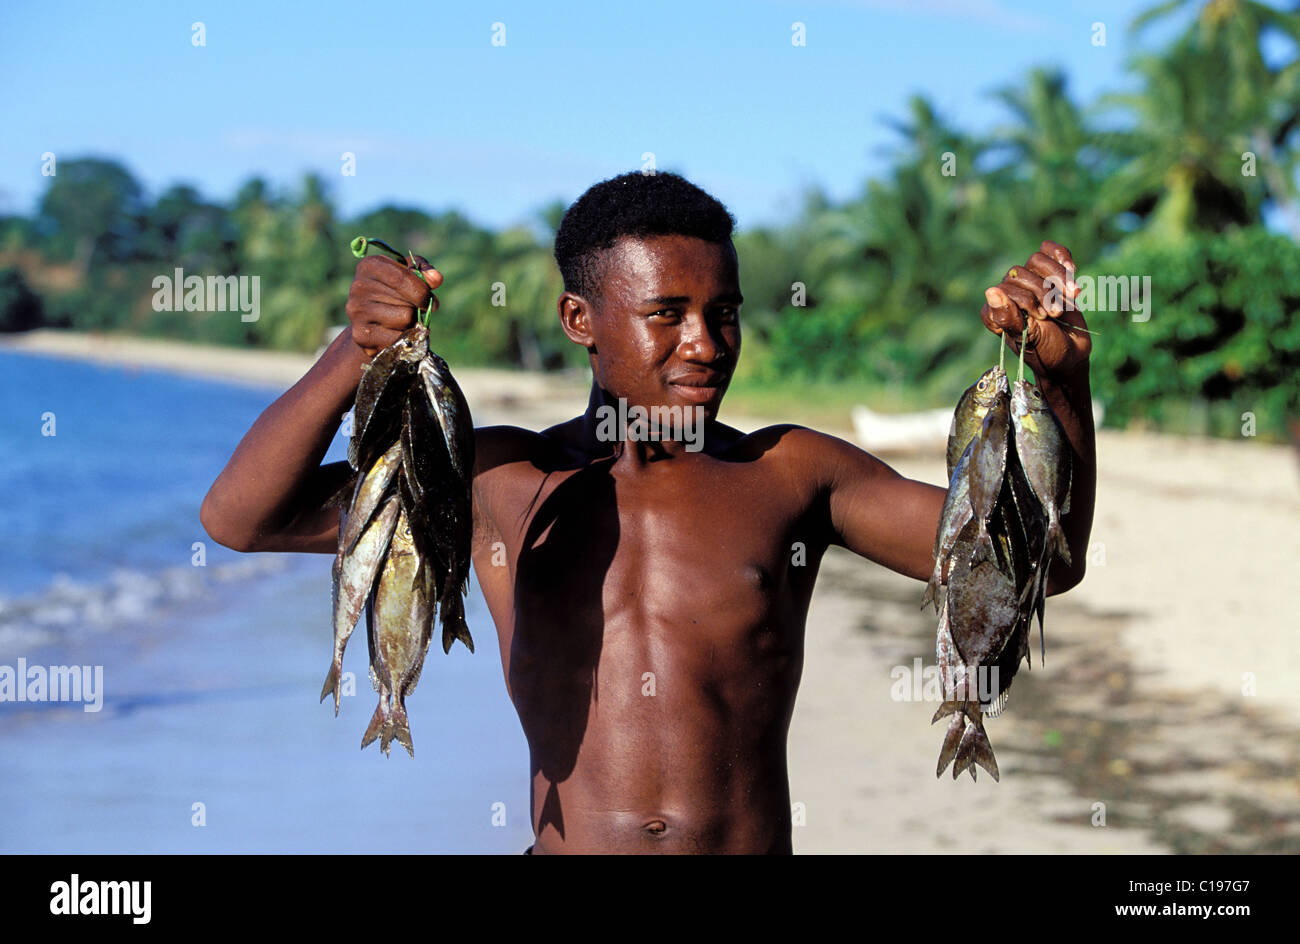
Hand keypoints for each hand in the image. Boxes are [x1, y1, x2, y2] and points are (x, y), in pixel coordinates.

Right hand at [345, 254, 441, 359]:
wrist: (370, 321)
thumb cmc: (394, 292)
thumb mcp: (407, 273)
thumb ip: (423, 270)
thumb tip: (436, 278)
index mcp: (370, 266)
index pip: (401, 278)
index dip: (422, 291)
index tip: (429, 299)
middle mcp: (359, 287)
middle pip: (406, 301)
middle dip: (417, 308)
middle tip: (413, 309)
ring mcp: (357, 312)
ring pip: (404, 319)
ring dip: (410, 322)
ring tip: (400, 319)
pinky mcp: (360, 335)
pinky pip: (397, 338)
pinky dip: (403, 338)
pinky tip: (393, 331)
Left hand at [980, 240, 1089, 381]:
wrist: (1071, 353)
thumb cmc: (1046, 350)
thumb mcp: (1028, 339)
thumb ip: (1009, 318)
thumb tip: (990, 291)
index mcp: (995, 311)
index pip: (1004, 289)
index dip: (1026, 300)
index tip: (1042, 318)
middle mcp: (1008, 294)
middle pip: (1021, 272)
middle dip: (1044, 292)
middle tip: (1056, 313)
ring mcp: (1028, 282)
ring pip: (1037, 260)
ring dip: (1058, 277)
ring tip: (1072, 295)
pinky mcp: (1048, 274)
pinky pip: (1050, 250)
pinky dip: (1062, 256)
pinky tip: (1072, 270)